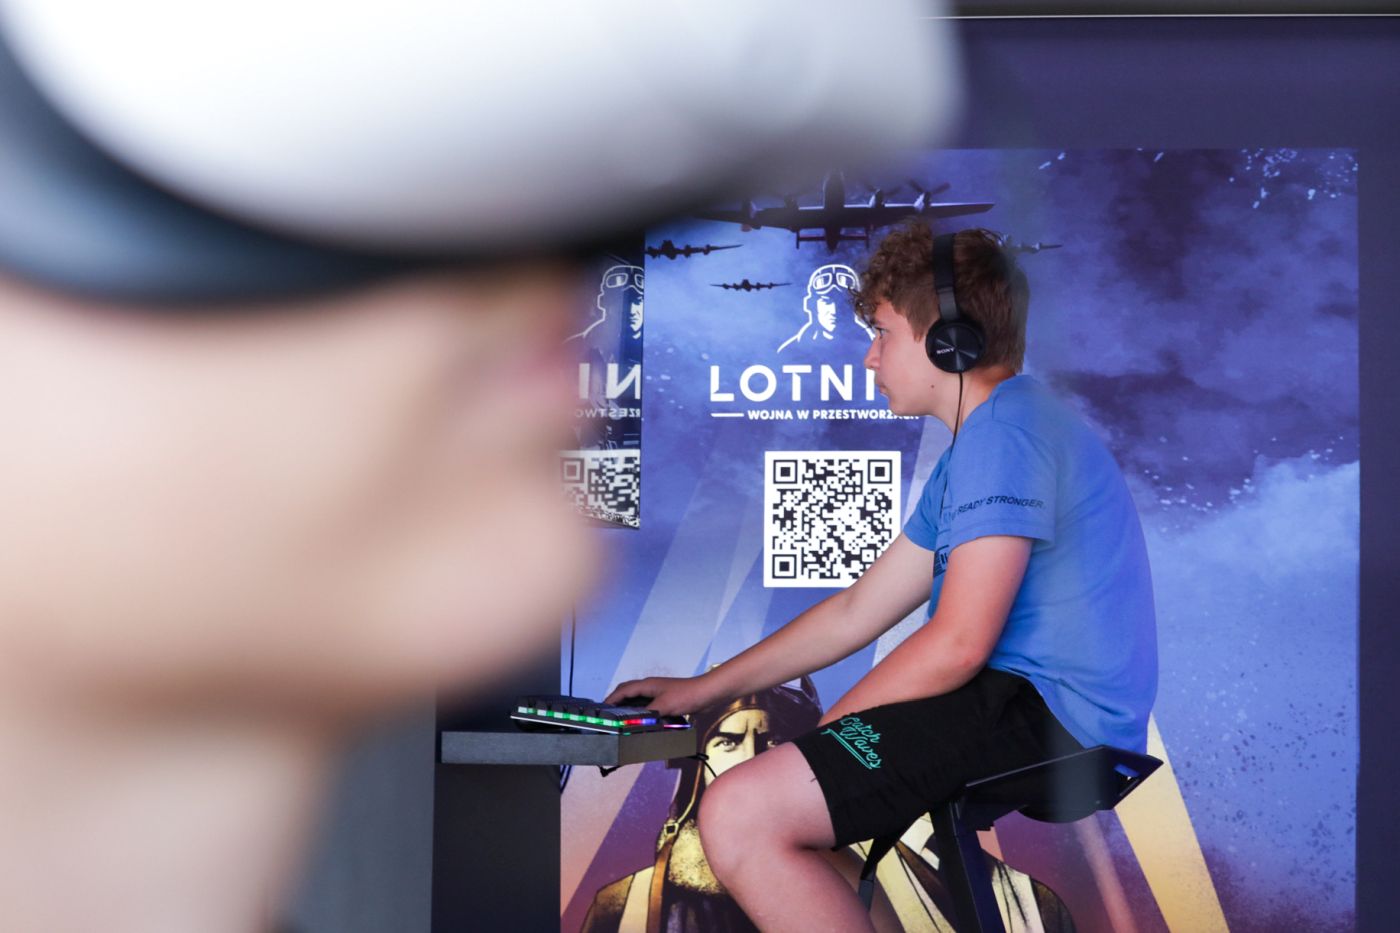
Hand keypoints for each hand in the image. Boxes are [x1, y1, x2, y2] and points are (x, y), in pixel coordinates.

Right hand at [604, 674, 721, 716]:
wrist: (707, 695)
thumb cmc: (686, 696)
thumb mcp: (663, 707)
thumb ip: (647, 715)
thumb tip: (633, 723)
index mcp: (647, 685)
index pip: (623, 690)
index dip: (611, 699)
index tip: (602, 709)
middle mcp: (651, 687)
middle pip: (628, 692)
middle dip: (617, 701)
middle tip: (609, 714)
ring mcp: (659, 693)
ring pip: (638, 699)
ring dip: (629, 708)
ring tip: (621, 720)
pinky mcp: (666, 701)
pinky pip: (648, 706)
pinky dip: (641, 712)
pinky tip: (641, 722)